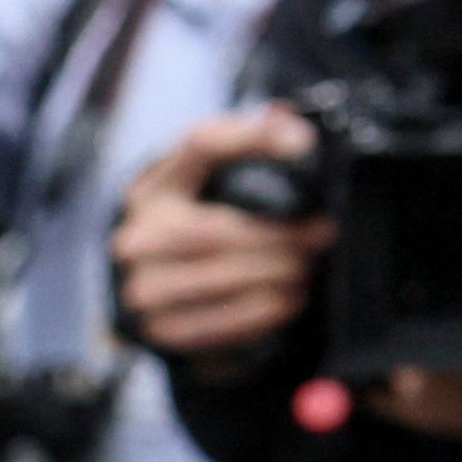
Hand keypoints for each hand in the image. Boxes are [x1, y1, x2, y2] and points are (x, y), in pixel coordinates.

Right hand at [111, 106, 329, 364]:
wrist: (159, 291)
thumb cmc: (198, 226)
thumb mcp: (211, 184)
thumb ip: (250, 147)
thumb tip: (295, 132)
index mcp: (155, 188)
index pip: (200, 146)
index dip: (252, 138)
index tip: (302, 144)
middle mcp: (139, 235)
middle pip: (218, 230)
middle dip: (283, 235)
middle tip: (322, 234)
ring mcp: (144, 286)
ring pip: (223, 278)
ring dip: (280, 273)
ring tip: (306, 266)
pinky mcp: (161, 329)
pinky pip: (225, 322)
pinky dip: (268, 309)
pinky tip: (289, 297)